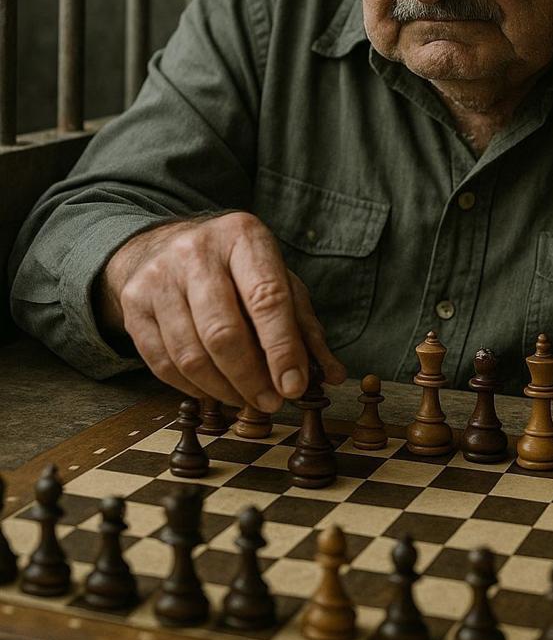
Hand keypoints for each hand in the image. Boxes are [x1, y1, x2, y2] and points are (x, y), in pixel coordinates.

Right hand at [96, 212, 346, 409]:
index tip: (294, 386)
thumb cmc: (235, 268)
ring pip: (190, 354)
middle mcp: (196, 251)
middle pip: (223, 332)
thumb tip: (332, 375)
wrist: (165, 244)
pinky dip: (192, 387)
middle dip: (251, 378)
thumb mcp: (277, 280)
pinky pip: (163, 363)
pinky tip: (214, 390)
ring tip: (245, 399)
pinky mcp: (133, 303)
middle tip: (271, 402)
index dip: (282, 349)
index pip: (266, 298)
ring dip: (223, 389)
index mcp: (243, 237)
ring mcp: (158, 276)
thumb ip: (305, 327)